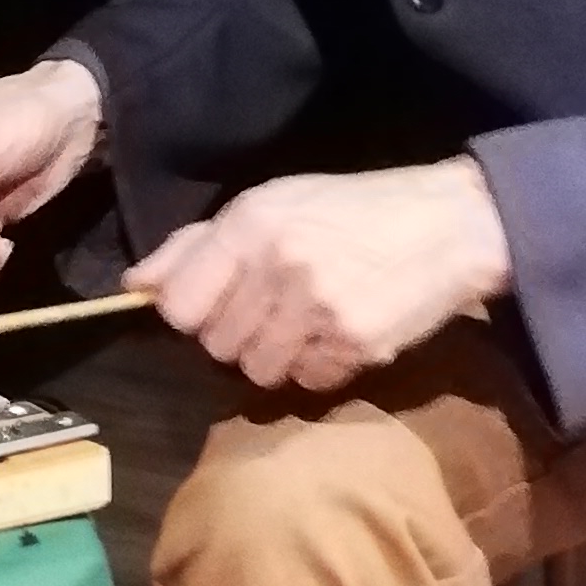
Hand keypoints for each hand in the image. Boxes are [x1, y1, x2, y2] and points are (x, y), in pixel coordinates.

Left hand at [128, 160, 512, 392]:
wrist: (449, 225)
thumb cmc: (354, 210)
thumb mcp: (275, 203)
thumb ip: (199, 244)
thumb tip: (136, 286)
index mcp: (252, 222)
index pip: (181, 305)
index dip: (195, 312)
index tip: (220, 304)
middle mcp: (279, 264)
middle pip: (216, 345)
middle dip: (240, 333)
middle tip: (278, 308)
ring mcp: (317, 308)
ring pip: (258, 370)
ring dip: (278, 356)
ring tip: (310, 321)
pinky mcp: (354, 344)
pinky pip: (308, 382)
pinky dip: (320, 366)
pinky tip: (341, 333)